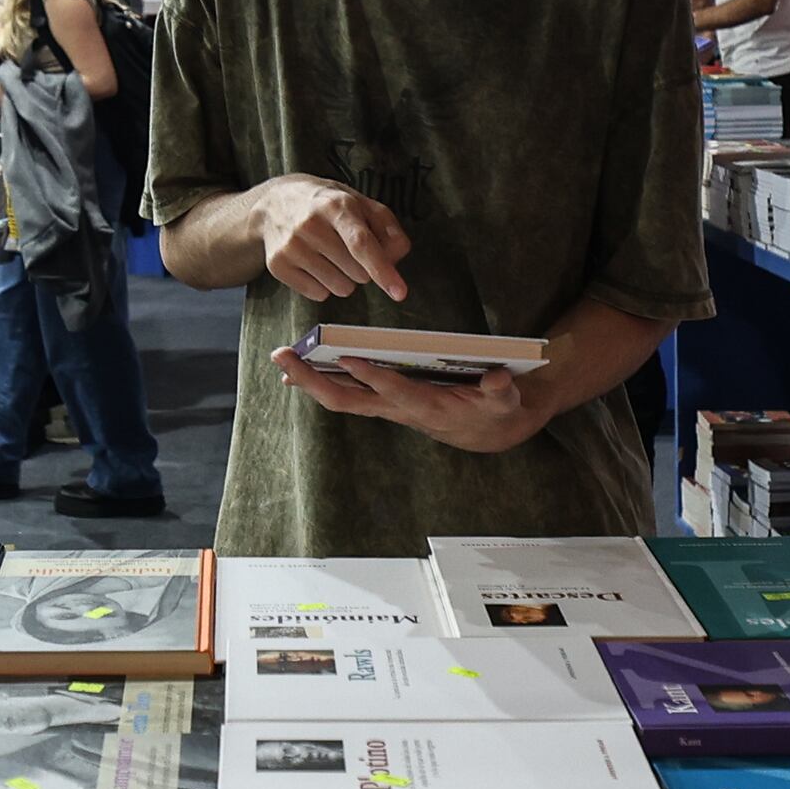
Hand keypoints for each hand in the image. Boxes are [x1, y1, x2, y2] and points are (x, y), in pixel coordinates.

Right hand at [248, 176, 409, 301]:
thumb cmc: (325, 205)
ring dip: (343, 279)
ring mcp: (291, 246)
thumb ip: (386, 226)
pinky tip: (313, 263)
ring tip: (329, 255)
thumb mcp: (358, 202)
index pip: (361, 243)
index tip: (399, 292)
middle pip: (357, 272)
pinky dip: (322, 285)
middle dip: (362, 268)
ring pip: (340, 288)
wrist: (273, 203)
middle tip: (346, 247)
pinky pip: (319, 294)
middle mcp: (310, 225)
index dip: (383, 269)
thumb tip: (397, 256)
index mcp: (336, 206)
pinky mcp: (278, 265)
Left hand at [274, 346, 541, 453]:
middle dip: (315, 381)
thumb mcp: (506, 401)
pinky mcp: (383, 401)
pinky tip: (299, 368)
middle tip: (285, 358)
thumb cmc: (495, 410)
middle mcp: (399, 409)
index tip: (349, 358)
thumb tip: (498, 378)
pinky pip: (346, 393)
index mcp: (428, 406)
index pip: (396, 393)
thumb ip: (501, 390)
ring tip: (282, 358)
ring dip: (309, 380)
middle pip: (350, 400)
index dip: (374, 378)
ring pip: (341, 398)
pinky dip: (321, 380)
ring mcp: (387, 406)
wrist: (488, 430)